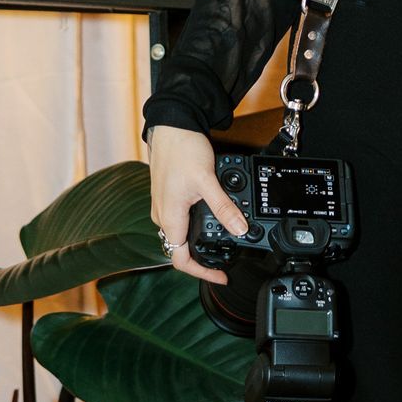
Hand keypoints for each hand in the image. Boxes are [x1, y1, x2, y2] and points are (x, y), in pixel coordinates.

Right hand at [148, 128, 247, 282]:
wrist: (170, 125)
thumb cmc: (182, 150)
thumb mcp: (208, 180)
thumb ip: (224, 208)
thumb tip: (239, 230)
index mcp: (169, 218)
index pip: (181, 260)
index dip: (202, 272)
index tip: (221, 276)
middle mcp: (162, 216)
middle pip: (181, 249)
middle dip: (203, 257)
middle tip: (226, 261)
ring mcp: (163, 206)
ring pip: (181, 234)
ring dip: (200, 240)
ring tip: (223, 238)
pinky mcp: (167, 196)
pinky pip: (180, 219)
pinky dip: (196, 224)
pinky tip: (213, 217)